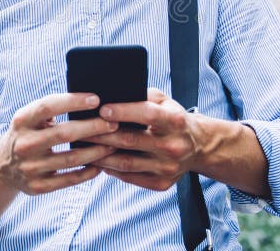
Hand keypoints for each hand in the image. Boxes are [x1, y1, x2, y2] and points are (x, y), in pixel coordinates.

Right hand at [0, 92, 117, 194]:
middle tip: (113, 124)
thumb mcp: (30, 117)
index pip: (48, 106)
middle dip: (93, 127)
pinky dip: (88, 172)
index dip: (73, 101)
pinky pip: (70, 179)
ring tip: (113, 144)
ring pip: (71, 158)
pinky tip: (100, 165)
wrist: (2, 166)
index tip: (96, 99)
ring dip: (96, 151)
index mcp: (22, 120)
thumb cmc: (28, 133)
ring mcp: (30, 167)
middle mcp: (24, 144)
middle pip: (64, 133)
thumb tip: (91, 100)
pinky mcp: (37, 186)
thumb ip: (52, 108)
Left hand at [85, 88, 205, 190]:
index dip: (124, 111)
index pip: (148, 114)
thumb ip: (142, 96)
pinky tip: (98, 161)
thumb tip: (112, 95)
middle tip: (81, 128)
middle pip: (131, 141)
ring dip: (101, 155)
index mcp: (176, 121)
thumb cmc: (173, 118)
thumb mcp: (165, 101)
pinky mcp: (162, 183)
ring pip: (126, 163)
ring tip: (84, 147)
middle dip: (102, 134)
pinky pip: (130, 177)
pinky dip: (111, 170)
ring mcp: (168, 168)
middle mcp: (174, 146)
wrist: (198, 147)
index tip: (102, 109)